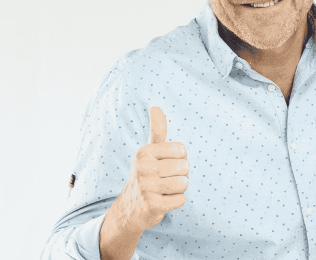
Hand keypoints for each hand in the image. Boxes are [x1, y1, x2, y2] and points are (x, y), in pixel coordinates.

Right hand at [115, 106, 189, 232]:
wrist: (131, 208)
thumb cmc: (146, 175)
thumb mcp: (149, 152)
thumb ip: (157, 130)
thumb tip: (155, 107)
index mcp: (144, 152)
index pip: (182, 150)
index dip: (179, 159)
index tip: (166, 165)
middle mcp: (143, 168)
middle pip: (184, 167)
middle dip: (180, 175)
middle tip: (165, 179)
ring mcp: (147, 188)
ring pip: (184, 184)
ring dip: (179, 189)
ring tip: (165, 190)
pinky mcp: (153, 206)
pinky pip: (180, 200)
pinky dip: (176, 202)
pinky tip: (163, 201)